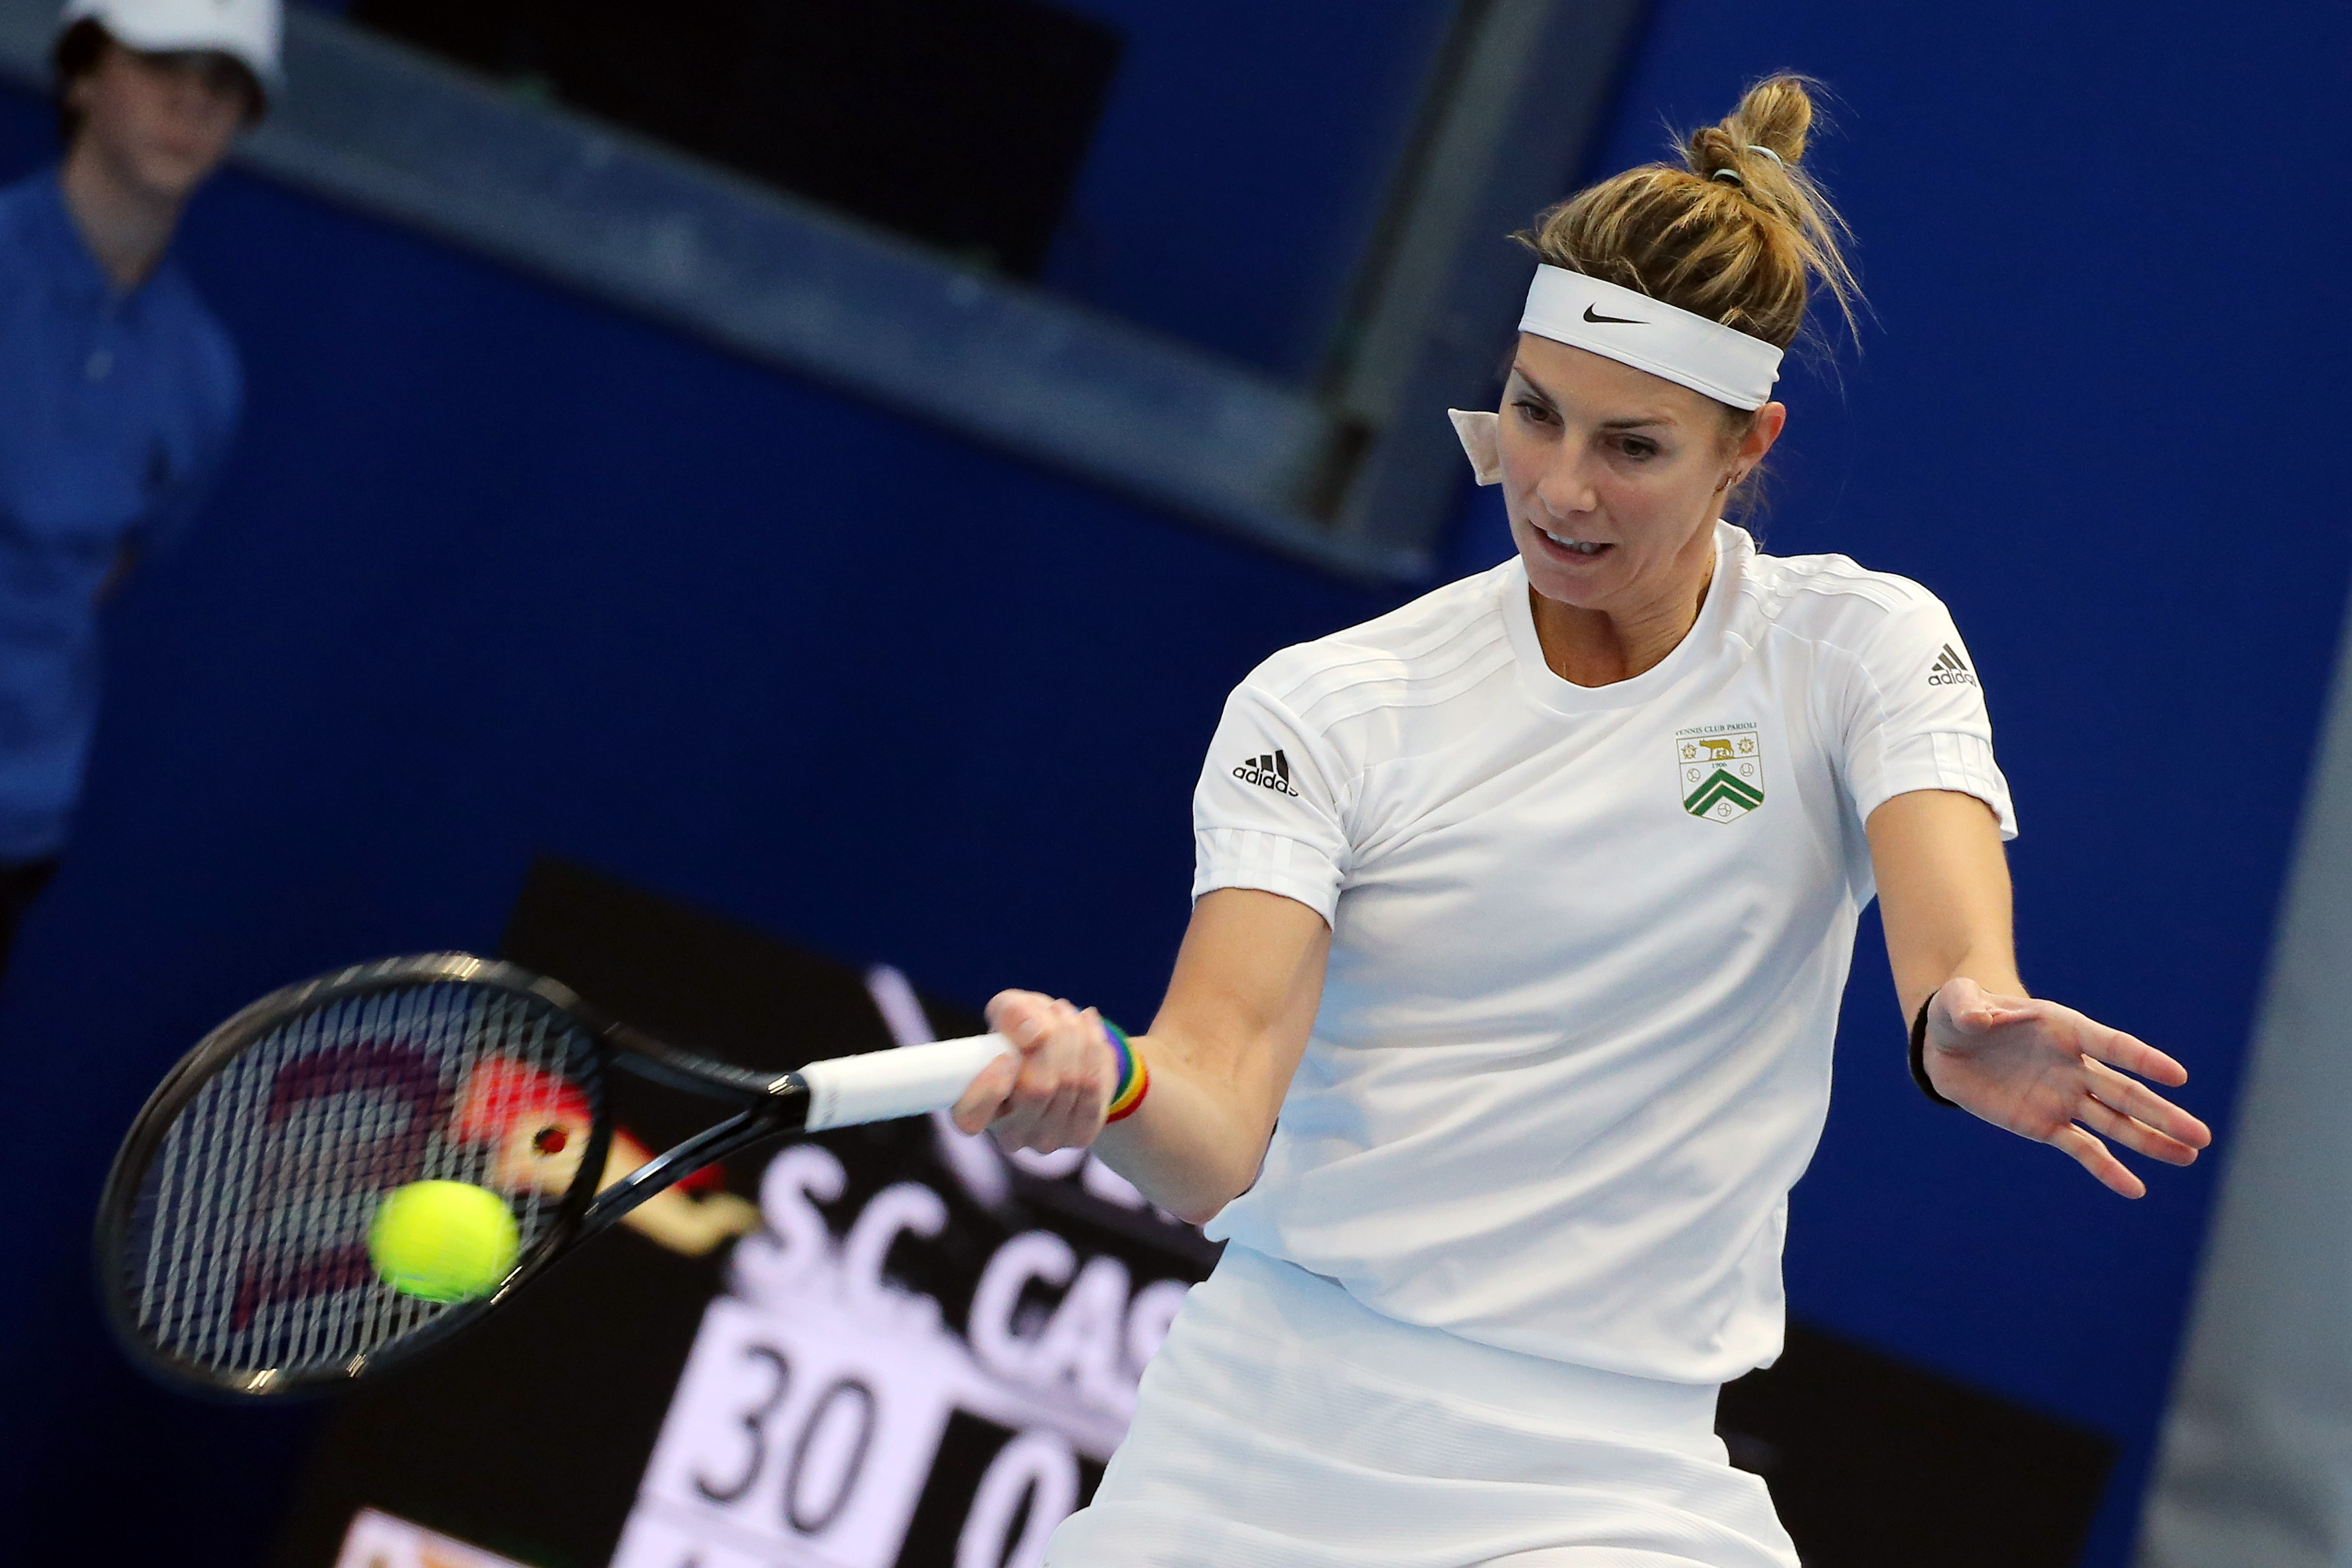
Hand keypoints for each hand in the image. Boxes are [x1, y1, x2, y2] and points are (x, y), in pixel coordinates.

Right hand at [950, 990, 1118, 1153]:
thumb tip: (1033, 1033)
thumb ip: (1011, 1014)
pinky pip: (1094, 1087)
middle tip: (1055, 1009)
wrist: (1064, 1050)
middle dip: (1053, 1038)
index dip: (989, 1088)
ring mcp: (1046, 1139)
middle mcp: (1009, 1134)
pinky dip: (1095, 1049)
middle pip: (1037, 1090)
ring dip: (1076, 1037)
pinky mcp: (1080, 1136)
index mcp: (976, 1109)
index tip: (1006, 1055)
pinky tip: (1088, 1026)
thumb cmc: (1023, 1031)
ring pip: (1071, 1083)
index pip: (970, 1118)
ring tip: (1068, 1013)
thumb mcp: (1009, 1011)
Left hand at [1921, 977, 2212, 1197]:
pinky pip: (2082, 1149)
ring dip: (2150, 1141)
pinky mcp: (2046, 1124)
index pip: (2111, 1045)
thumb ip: (1967, 1006)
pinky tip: (2135, 1189)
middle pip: (2125, 1092)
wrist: (1948, 1046)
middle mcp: (2074, 1065)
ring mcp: (2064, 1097)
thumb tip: (1978, 1019)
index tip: (2178, 1077)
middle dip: (2162, 1113)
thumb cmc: (1959, 1014)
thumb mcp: (1955, 1001)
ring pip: (2115, 1122)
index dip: (2143, 1059)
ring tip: (2189, 1156)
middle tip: (2201, 1135)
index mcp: (2064, 1028)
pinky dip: (2107, 1169)